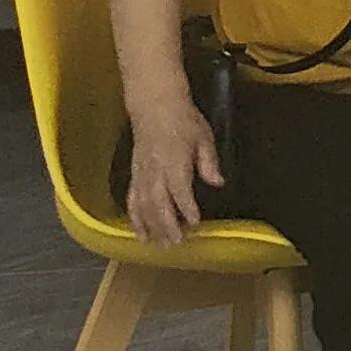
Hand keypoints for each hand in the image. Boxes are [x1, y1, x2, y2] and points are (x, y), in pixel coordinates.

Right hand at [123, 97, 220, 246]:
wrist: (154, 105)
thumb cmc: (183, 120)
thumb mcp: (204, 136)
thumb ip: (209, 162)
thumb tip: (218, 182)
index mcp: (174, 161)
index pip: (180, 190)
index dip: (187, 208)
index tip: (195, 223)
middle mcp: (155, 171)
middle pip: (159, 204)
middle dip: (167, 226)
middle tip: (176, 244)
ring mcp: (142, 174)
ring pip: (143, 206)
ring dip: (151, 227)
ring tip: (159, 245)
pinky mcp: (134, 175)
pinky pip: (132, 200)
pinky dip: (135, 218)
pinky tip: (139, 233)